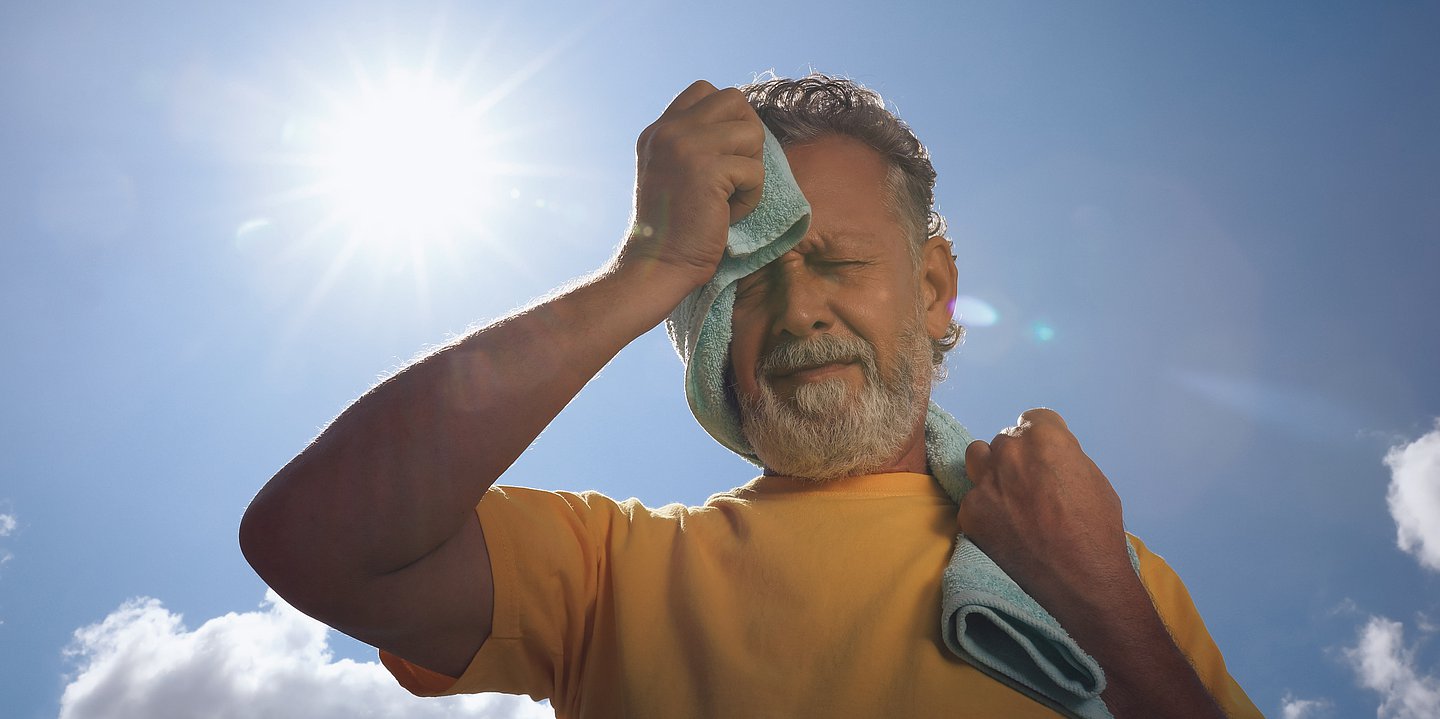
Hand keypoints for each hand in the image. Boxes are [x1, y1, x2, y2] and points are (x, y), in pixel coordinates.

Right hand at [616, 80, 765, 289]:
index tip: (724, 154)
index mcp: (659, 130)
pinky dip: (750, 198)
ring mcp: (686, 146)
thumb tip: (743, 123)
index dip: (727, 117)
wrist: (658, 263)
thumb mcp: (672, 171)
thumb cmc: (674, 227)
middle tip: (736, 171)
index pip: (705, 90)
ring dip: (751, 169)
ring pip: (751, 133)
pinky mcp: (707, 169)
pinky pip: (755, 171)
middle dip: (747, 134)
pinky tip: (726, 215)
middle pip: (734, 100)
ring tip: (729, 196)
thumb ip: (693, 142)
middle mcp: (669, 131)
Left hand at [958, 408, 1133, 612]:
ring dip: (990, 471)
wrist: (1082, 581)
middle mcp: (1009, 451)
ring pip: (977, 457)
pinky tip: (1004, 531)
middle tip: (1030, 487)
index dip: (1041, 439)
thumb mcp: (1093, 478)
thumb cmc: (1098, 529)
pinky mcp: (970, 512)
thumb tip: (1050, 454)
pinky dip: (985, 511)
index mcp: (1044, 437)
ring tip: (1008, 497)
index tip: (1044, 458)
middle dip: (1016, 459)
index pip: (1032, 419)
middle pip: (1005, 441)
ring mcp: (984, 481)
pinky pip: (972, 500)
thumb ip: (1064, 457)